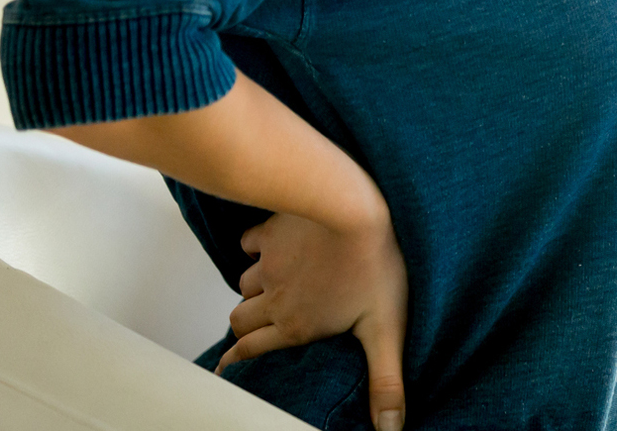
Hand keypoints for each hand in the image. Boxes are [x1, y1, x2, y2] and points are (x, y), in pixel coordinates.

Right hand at [217, 197, 409, 430]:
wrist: (354, 208)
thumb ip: (385, 380)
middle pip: (239, 320)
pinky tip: (270, 246)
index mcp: (295, 326)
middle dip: (244, 327)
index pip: (252, 351)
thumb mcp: (386, 330)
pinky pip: (249, 243)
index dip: (237, 362)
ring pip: (244, 283)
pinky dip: (255, 247)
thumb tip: (390, 429)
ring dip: (253, 288)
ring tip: (270, 288)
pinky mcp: (271, 232)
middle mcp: (274, 298)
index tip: (225, 369)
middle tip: (255, 327)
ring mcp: (269, 263)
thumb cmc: (375, 264)